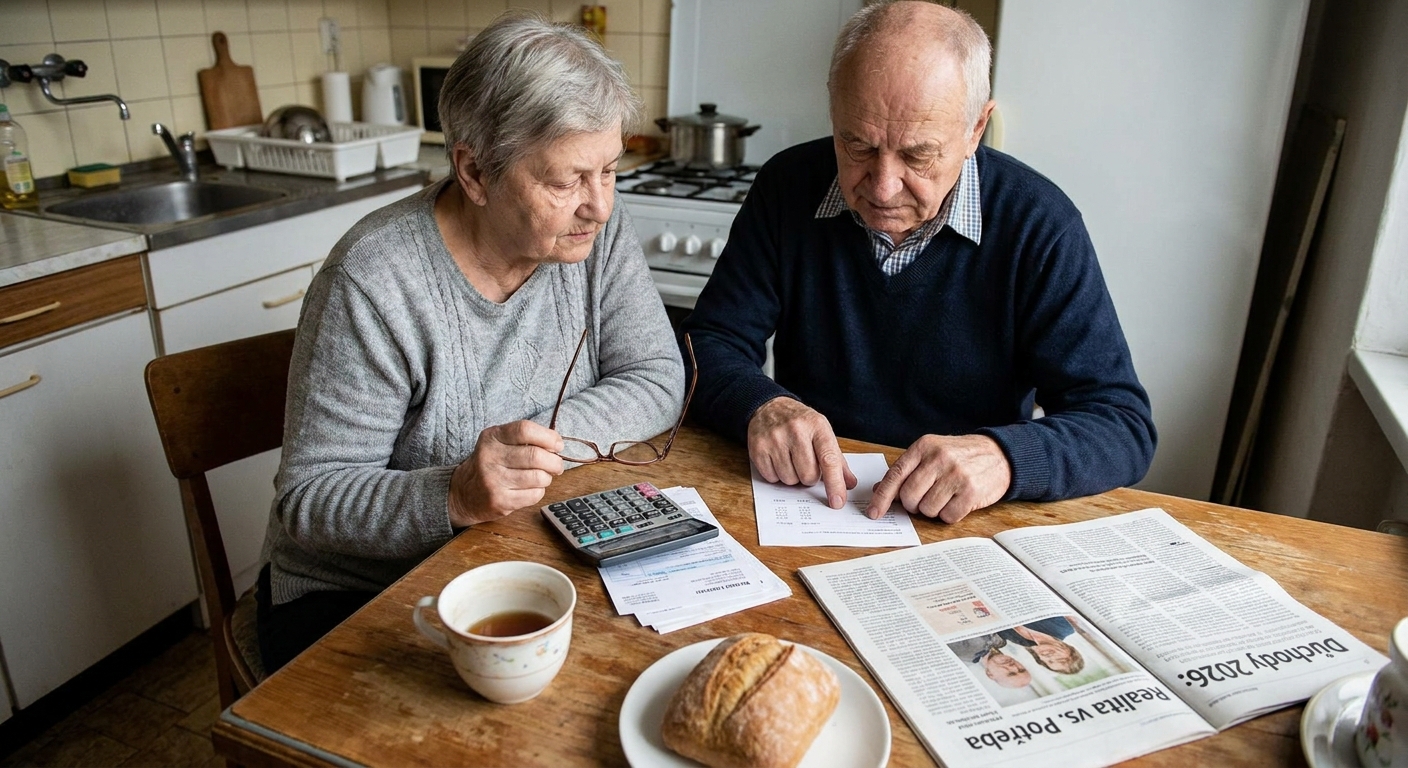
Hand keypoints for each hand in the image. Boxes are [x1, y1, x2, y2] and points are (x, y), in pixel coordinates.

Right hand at [447, 420, 564, 526]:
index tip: (557, 444)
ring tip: (542, 477)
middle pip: (535, 455)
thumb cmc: (490, 464)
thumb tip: (556, 444)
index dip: (548, 437)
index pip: (524, 430)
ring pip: (538, 477)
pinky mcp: (499, 501)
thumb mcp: (499, 442)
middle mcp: (489, 457)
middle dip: (554, 461)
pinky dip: (539, 491)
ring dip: (547, 477)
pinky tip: (530, 489)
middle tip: (556, 465)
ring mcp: (493, 480)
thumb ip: (524, 439)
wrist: (463, 492)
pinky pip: (534, 495)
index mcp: (491, 437)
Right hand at [747, 397, 856, 507]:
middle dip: (809, 477)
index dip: (835, 483)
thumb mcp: (822, 432)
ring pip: (790, 480)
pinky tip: (777, 460)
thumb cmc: (800, 423)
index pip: (829, 459)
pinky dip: (776, 475)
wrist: (769, 408)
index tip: (837, 502)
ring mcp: (775, 439)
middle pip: (808, 475)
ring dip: (793, 477)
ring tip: (790, 460)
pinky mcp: (758, 448)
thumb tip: (849, 483)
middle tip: (806, 464)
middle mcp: (795, 430)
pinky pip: (772, 478)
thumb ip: (836, 459)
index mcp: (817, 426)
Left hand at [864, 434, 1010, 522]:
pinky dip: (949, 514)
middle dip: (913, 504)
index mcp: (924, 446)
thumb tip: (878, 490)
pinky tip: (957, 501)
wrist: (999, 454)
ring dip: (932, 509)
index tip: (873, 512)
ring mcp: (956, 475)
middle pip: (909, 496)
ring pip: (927, 509)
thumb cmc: (959, 456)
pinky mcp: (971, 492)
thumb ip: (906, 470)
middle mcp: (939, 459)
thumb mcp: (931, 453)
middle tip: (924, 498)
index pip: (895, 475)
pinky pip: (947, 516)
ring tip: (945, 496)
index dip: (882, 497)